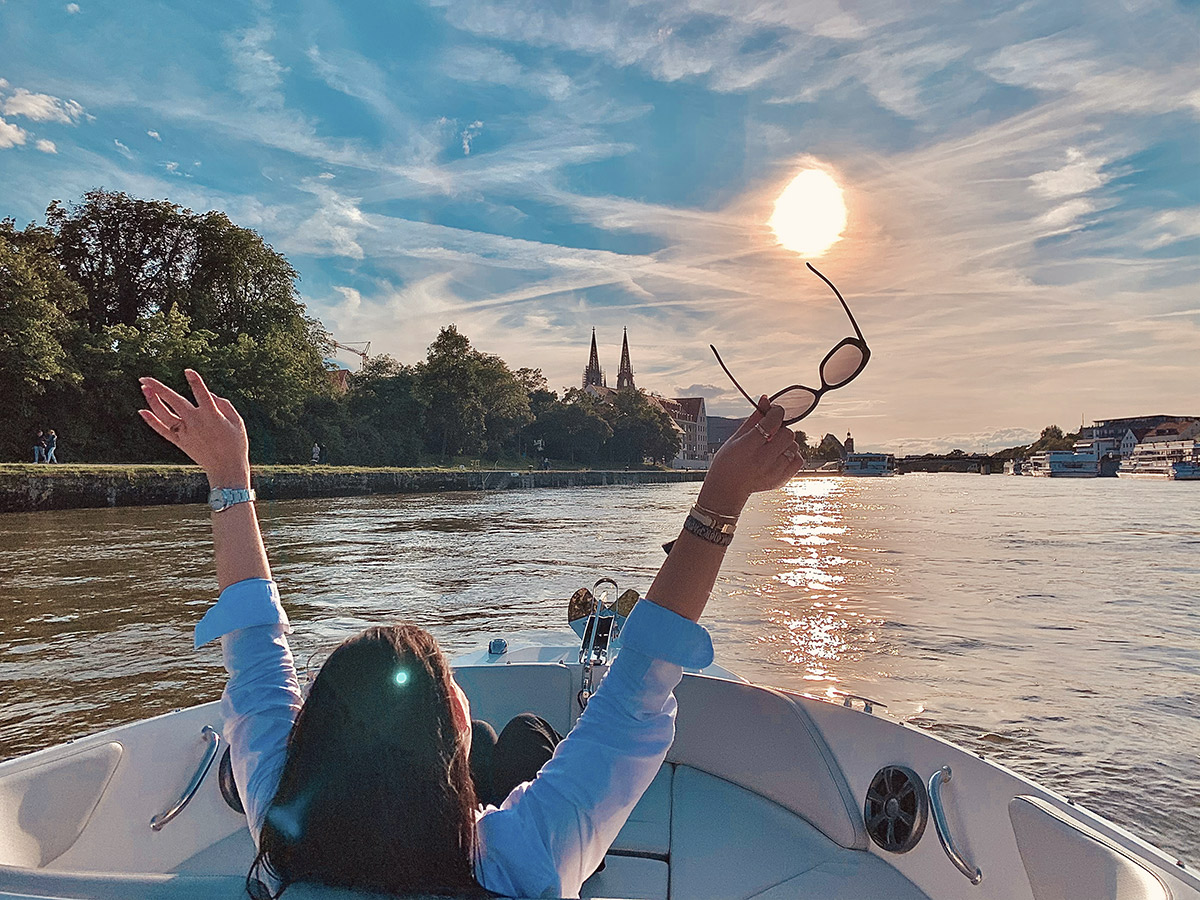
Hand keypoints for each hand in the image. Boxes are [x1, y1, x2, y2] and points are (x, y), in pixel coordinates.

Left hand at [138, 370, 250, 487]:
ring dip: (152, 401)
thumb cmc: (236, 444)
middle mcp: (196, 422)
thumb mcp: (238, 422)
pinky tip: (142, 411)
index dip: (195, 381)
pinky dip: (151, 421)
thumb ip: (225, 405)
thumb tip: (210, 394)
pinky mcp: (180, 442)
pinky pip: (162, 430)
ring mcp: (185, 433)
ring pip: (164, 414)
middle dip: (158, 388)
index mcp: (212, 415)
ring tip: (144, 388)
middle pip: (174, 401)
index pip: (201, 394)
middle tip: (144, 377)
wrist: (227, 469)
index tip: (187, 371)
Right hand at [698, 395, 804, 515]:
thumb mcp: (736, 437)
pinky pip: (799, 460)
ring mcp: (774, 472)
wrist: (727, 489)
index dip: (776, 412)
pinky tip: (779, 456)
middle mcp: (763, 460)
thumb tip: (766, 400)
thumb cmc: (728, 461)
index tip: (773, 412)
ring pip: (794, 446)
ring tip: (772, 448)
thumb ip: (754, 418)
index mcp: (748, 447)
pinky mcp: (781, 480)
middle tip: (770, 434)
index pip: (772, 422)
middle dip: (780, 430)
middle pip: (787, 434)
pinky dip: (792, 455)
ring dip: (785, 444)